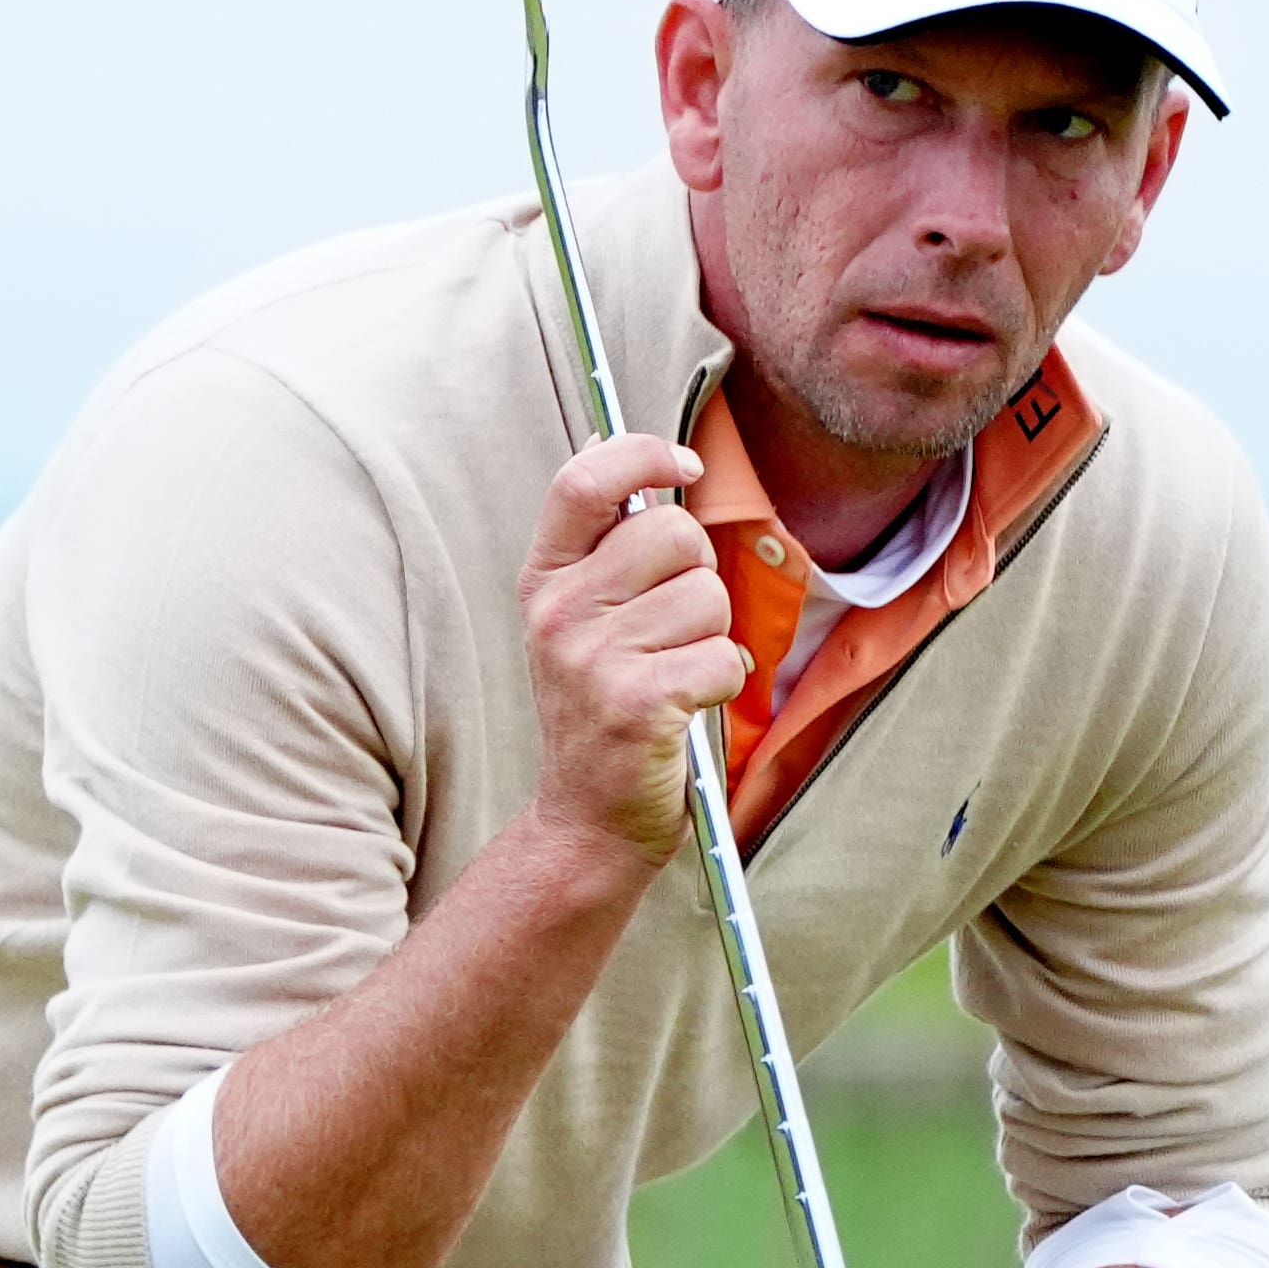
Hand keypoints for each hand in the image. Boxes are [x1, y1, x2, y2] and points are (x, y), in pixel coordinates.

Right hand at [515, 434, 734, 860]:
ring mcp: (594, 658)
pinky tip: (687, 707)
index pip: (584, 482)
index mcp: (545, 583)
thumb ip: (600, 546)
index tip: (684, 464)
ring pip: (710, 596)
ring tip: (677, 673)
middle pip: (675, 533)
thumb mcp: (577, 623)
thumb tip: (618, 446)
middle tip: (675, 628)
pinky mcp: (638, 702)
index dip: (644, 455)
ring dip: (713, 636)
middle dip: (700, 575)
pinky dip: (722, 683)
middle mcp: (560, 614)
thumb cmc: (600, 714)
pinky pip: (723, 656)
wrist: (587, 822)